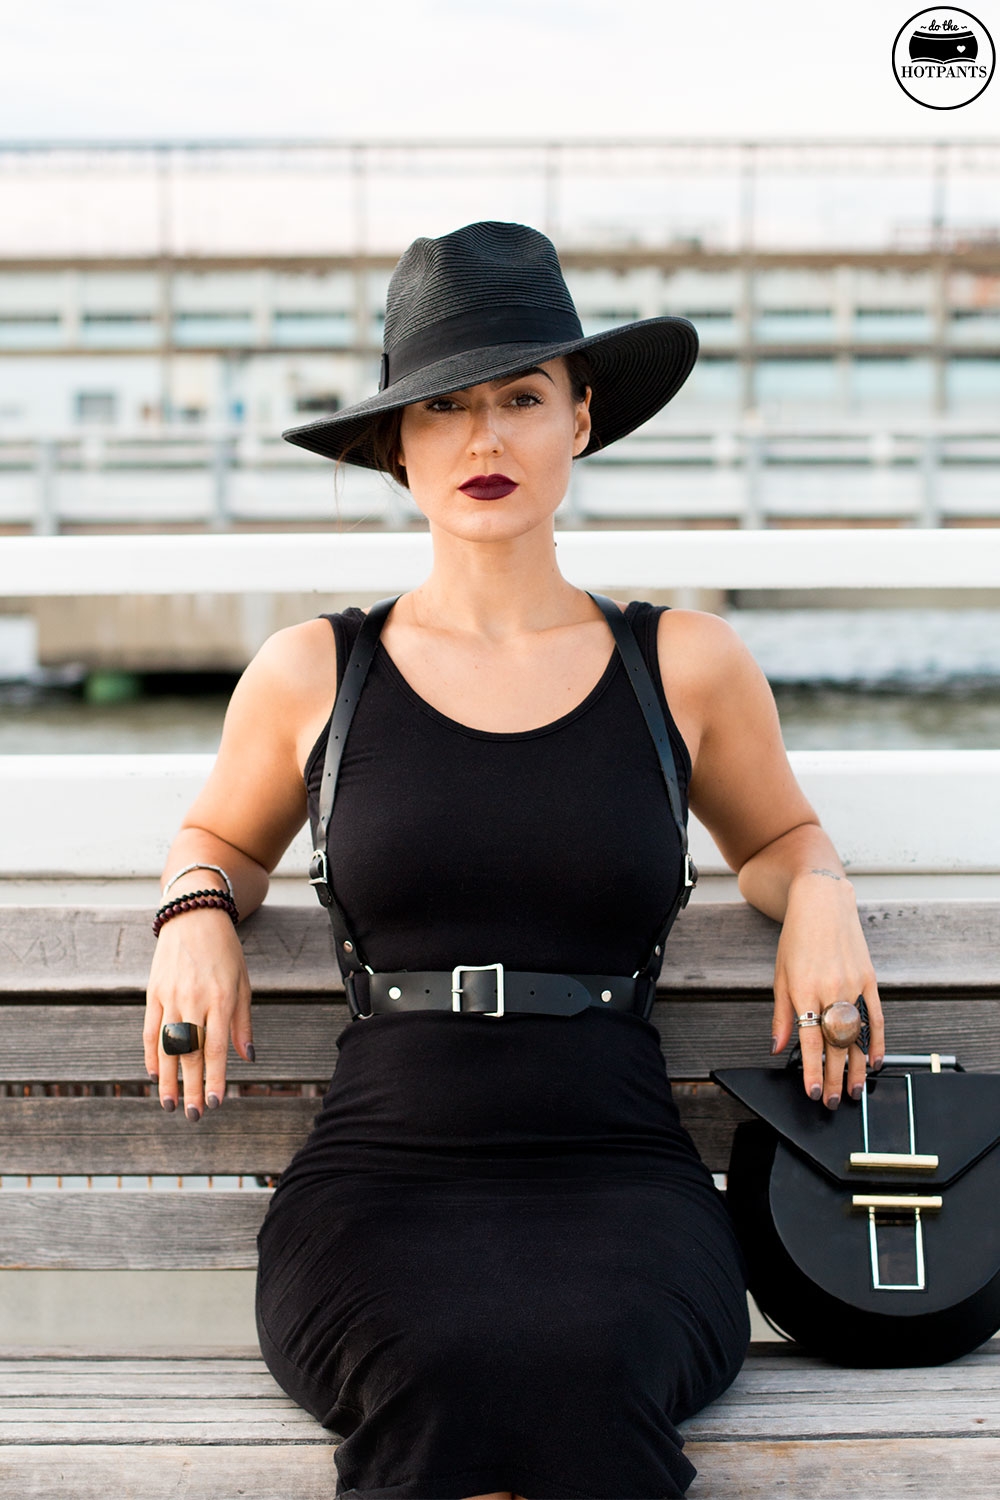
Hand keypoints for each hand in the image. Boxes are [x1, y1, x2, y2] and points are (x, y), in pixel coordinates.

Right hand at [143, 908, 253, 1120]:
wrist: (194, 915)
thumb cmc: (225, 952)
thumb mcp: (243, 983)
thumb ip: (242, 1022)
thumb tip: (248, 1057)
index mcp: (221, 998)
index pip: (216, 1048)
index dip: (215, 1078)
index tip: (216, 1103)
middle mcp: (194, 1000)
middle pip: (190, 1053)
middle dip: (191, 1088)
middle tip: (192, 1116)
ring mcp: (171, 996)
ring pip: (167, 1046)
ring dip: (168, 1079)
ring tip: (170, 1104)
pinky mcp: (154, 992)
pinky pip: (150, 1030)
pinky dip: (151, 1054)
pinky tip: (155, 1075)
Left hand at [769, 871, 884, 1109]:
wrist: (822, 903)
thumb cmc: (797, 938)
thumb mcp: (780, 976)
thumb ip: (782, 1015)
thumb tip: (778, 1046)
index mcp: (804, 990)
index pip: (811, 1041)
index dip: (813, 1070)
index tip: (813, 1092)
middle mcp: (831, 989)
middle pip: (836, 1044)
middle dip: (834, 1077)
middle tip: (833, 1101)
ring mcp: (853, 984)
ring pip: (858, 1036)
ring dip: (857, 1067)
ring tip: (854, 1090)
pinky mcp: (869, 979)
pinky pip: (876, 1016)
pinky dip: (877, 1041)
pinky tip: (874, 1060)